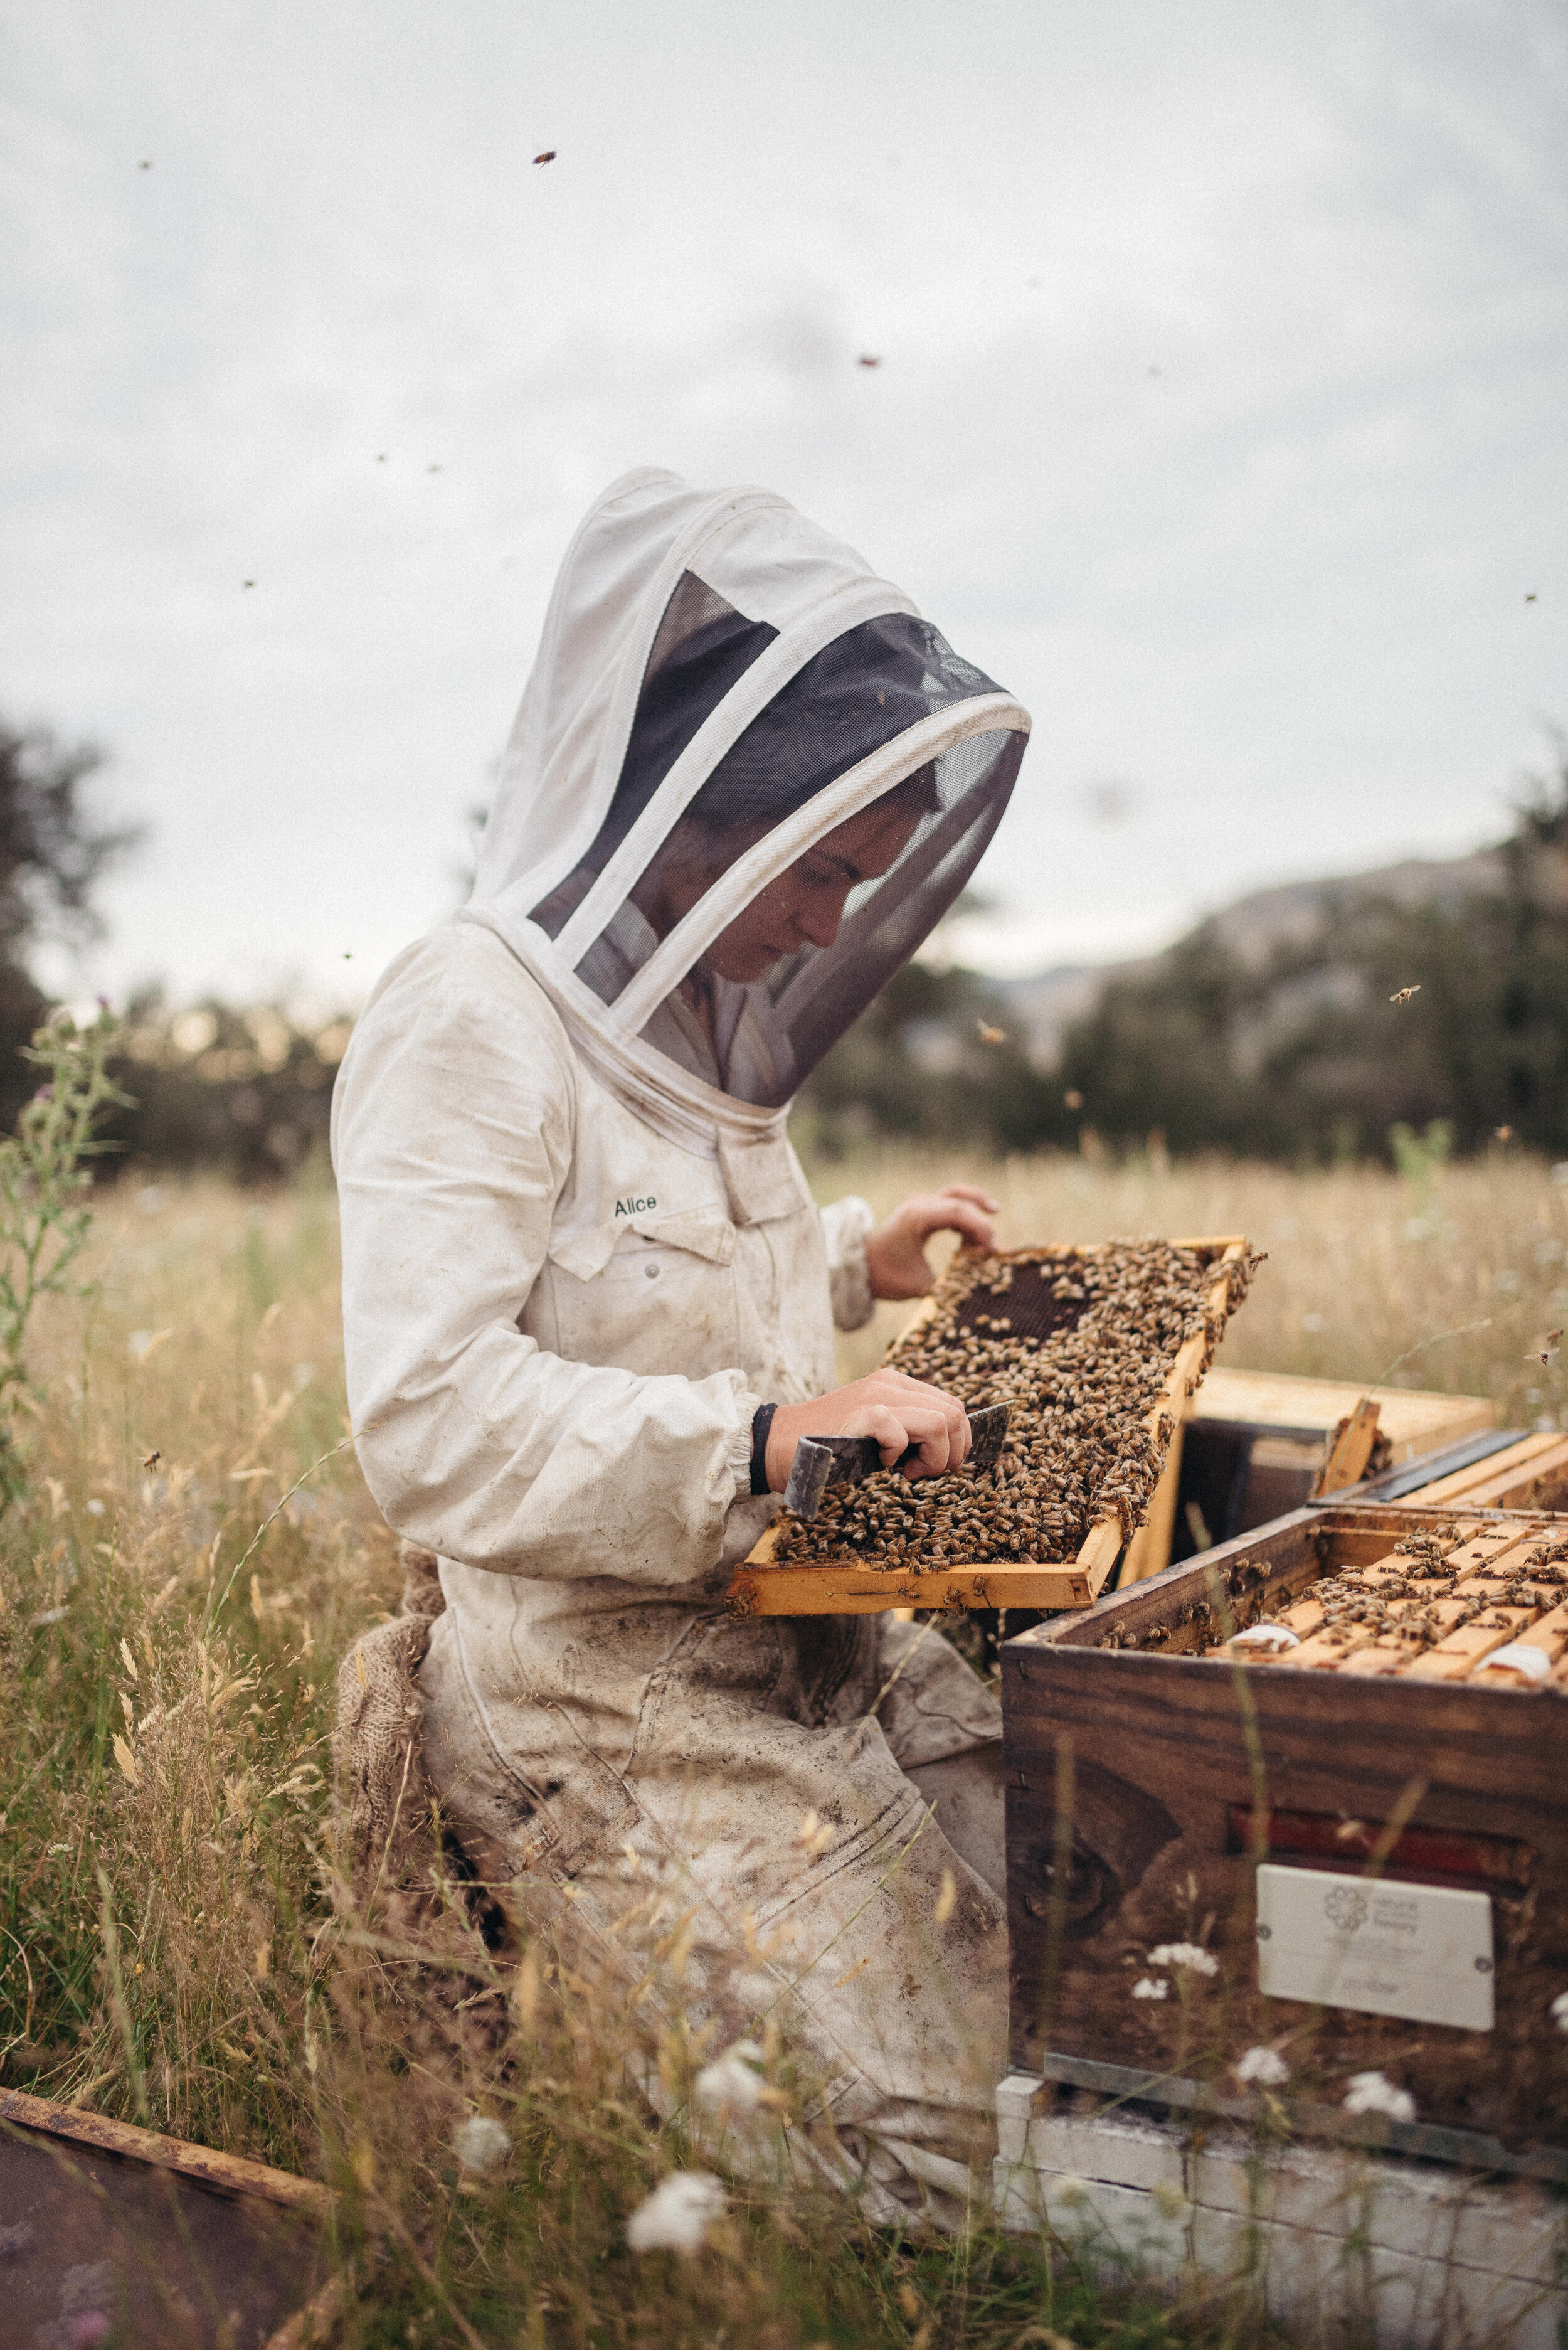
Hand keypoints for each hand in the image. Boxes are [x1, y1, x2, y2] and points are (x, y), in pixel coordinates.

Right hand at [765, 1368, 971, 1492]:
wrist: (779, 1445)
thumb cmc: (830, 1445)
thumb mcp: (877, 1430)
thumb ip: (909, 1429)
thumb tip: (950, 1449)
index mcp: (895, 1383)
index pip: (952, 1404)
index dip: (958, 1439)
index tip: (938, 1463)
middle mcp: (889, 1383)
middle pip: (955, 1411)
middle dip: (953, 1451)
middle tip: (926, 1471)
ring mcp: (877, 1395)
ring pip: (942, 1421)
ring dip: (934, 1457)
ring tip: (908, 1469)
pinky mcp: (864, 1413)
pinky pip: (904, 1435)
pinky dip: (898, 1456)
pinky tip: (880, 1462)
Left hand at [862, 1184, 998, 1301]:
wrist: (858, 1267)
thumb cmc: (886, 1276)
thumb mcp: (918, 1285)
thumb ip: (948, 1283)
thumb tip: (976, 1285)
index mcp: (917, 1216)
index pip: (958, 1211)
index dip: (980, 1227)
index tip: (990, 1250)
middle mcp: (919, 1204)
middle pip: (960, 1199)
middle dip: (981, 1221)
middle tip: (992, 1245)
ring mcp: (919, 1204)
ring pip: (956, 1195)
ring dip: (975, 1211)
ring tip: (985, 1238)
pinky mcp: (920, 1210)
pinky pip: (949, 1204)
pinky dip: (964, 1216)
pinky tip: (970, 1237)